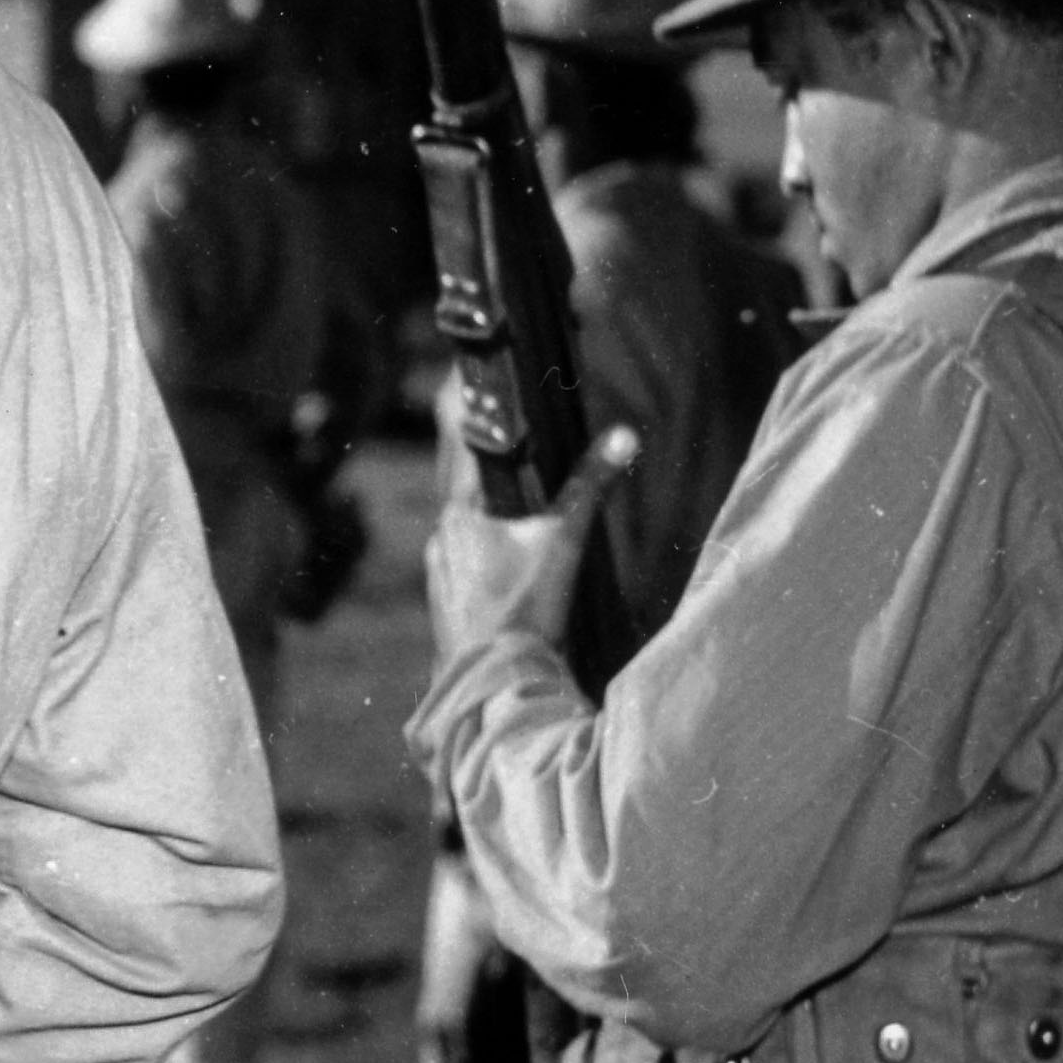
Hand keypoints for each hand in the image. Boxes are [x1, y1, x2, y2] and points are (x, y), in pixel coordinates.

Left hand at [427, 421, 633, 666]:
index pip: (461, 444)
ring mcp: (439, 569)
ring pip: (465, 526)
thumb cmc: (524, 611)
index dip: (469, 411)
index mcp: (460, 512)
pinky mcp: (446, 598)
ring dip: (487, 513)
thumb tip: (623, 436)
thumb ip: (590, 486)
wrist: (491, 683)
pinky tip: (505, 561)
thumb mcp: (564, 542)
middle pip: (463, 484)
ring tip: (513, 505)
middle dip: (485, 465)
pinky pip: (465, 559)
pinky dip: (484, 549)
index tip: (466, 379)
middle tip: (500, 443)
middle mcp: (441, 535)